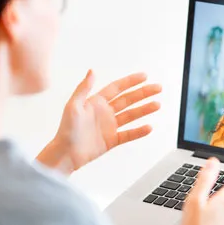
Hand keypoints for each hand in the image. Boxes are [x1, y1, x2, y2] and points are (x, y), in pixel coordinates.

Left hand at [37, 71, 160, 173]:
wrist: (65, 154)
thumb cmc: (66, 130)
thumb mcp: (73, 106)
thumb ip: (83, 88)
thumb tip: (92, 71)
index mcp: (96, 102)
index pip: (117, 88)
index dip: (131, 81)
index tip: (144, 76)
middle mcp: (105, 112)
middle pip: (129, 99)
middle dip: (144, 93)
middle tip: (158, 88)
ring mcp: (110, 126)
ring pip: (131, 115)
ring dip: (144, 110)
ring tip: (157, 105)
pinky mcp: (112, 140)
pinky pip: (128, 134)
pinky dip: (139, 132)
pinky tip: (149, 127)